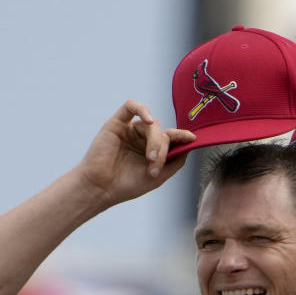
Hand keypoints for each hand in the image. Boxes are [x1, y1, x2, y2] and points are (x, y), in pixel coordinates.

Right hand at [74, 99, 195, 207]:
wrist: (102, 188)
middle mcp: (142, 138)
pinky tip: (148, 121)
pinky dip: (143, 110)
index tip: (193, 138)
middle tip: (155, 166)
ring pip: (152, 125)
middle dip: (164, 149)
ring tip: (150, 159)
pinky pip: (132, 106)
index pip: (172, 138)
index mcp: (153, 149)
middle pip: (163, 133)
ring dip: (155, 142)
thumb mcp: (159, 176)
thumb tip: (191, 144)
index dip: (183, 136)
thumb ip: (176, 161)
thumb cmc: (127, 185)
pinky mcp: (117, 122)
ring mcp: (130, 129)